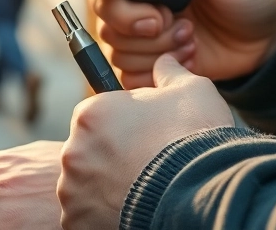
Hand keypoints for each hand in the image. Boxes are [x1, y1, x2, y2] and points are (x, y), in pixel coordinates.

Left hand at [59, 55, 232, 227]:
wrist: (202, 191)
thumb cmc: (193, 136)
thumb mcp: (190, 89)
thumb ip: (169, 73)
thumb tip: (164, 62)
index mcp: (91, 113)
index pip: (98, 115)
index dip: (124, 124)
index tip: (145, 134)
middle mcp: (74, 151)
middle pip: (90, 151)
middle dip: (112, 156)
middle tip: (147, 163)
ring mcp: (74, 191)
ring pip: (87, 185)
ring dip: (107, 186)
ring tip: (143, 188)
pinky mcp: (79, 223)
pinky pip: (87, 216)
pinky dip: (104, 214)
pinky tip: (134, 208)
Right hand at [91, 0, 275, 87]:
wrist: (269, 35)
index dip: (123, 6)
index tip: (158, 15)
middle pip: (107, 22)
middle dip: (146, 33)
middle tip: (184, 27)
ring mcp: (145, 33)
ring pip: (119, 52)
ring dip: (160, 52)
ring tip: (192, 40)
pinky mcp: (153, 62)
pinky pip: (132, 77)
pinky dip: (160, 74)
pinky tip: (190, 59)